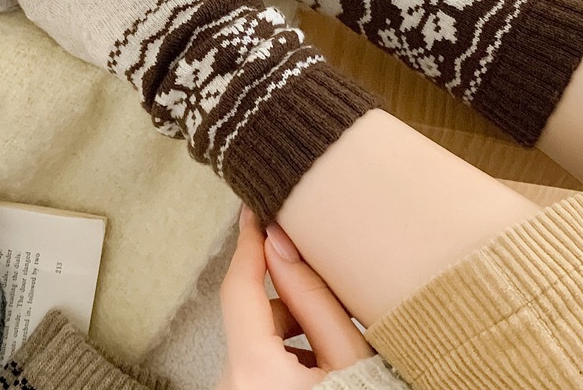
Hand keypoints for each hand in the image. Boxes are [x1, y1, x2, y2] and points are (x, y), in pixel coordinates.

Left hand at [217, 207, 372, 389]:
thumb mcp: (349, 354)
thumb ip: (314, 298)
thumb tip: (282, 243)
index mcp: (256, 368)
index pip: (240, 285)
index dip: (250, 241)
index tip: (256, 211)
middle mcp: (232, 384)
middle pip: (255, 313)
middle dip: (289, 294)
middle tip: (326, 285)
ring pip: (258, 338)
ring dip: (291, 326)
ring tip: (333, 337)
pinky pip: (259, 364)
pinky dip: (285, 353)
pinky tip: (320, 363)